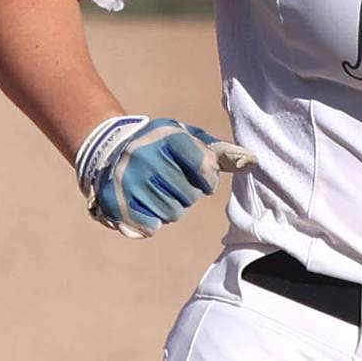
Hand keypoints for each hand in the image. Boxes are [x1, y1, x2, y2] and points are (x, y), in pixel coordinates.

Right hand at [74, 116, 256, 238]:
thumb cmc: (160, 145)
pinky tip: (147, 204)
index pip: (205, 167)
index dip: (209, 180)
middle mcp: (145, 155)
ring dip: (172, 207)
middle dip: (188, 194)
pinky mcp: (114, 201)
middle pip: (189, 195)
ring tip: (161, 192)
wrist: (109, 148)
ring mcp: (127, 179)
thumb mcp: (186, 136)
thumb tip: (252, 161)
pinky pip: (151, 226)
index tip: (204, 180)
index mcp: (167, 136)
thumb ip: (218, 150)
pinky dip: (154, 220)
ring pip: (172, 213)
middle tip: (174, 184)